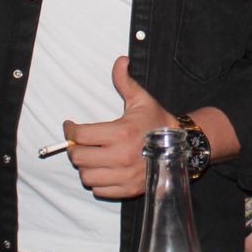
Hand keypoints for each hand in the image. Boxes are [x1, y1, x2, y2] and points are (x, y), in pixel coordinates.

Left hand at [64, 56, 175, 198]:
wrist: (181, 146)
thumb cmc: (157, 121)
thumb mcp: (141, 99)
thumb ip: (125, 81)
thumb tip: (120, 61)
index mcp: (121, 133)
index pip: (81, 135)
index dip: (70, 130)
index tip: (70, 126)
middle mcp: (121, 157)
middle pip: (78, 158)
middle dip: (74, 148)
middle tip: (79, 142)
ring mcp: (124, 176)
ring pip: (86, 176)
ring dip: (85, 166)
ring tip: (91, 156)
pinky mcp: (127, 190)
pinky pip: (99, 190)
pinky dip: (97, 181)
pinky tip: (103, 169)